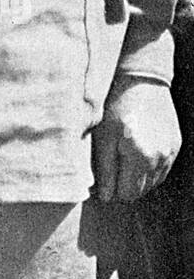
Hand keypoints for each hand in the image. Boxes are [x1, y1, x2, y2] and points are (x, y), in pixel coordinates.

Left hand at [93, 78, 180, 201]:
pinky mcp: (175, 144)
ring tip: (124, 154)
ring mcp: (171, 152)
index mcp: (139, 158)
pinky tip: (138, 149)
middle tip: (112, 164)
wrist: (141, 80)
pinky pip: (163, 167)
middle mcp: (159, 158)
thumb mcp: (103, 136)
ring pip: (153, 181)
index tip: (103, 178)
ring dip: (138, 176)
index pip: (127, 194)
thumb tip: (106, 197)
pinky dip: (150, 165)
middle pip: (141, 190)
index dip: (113, 190)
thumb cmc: (116, 106)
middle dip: (125, 184)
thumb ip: (105, 170)